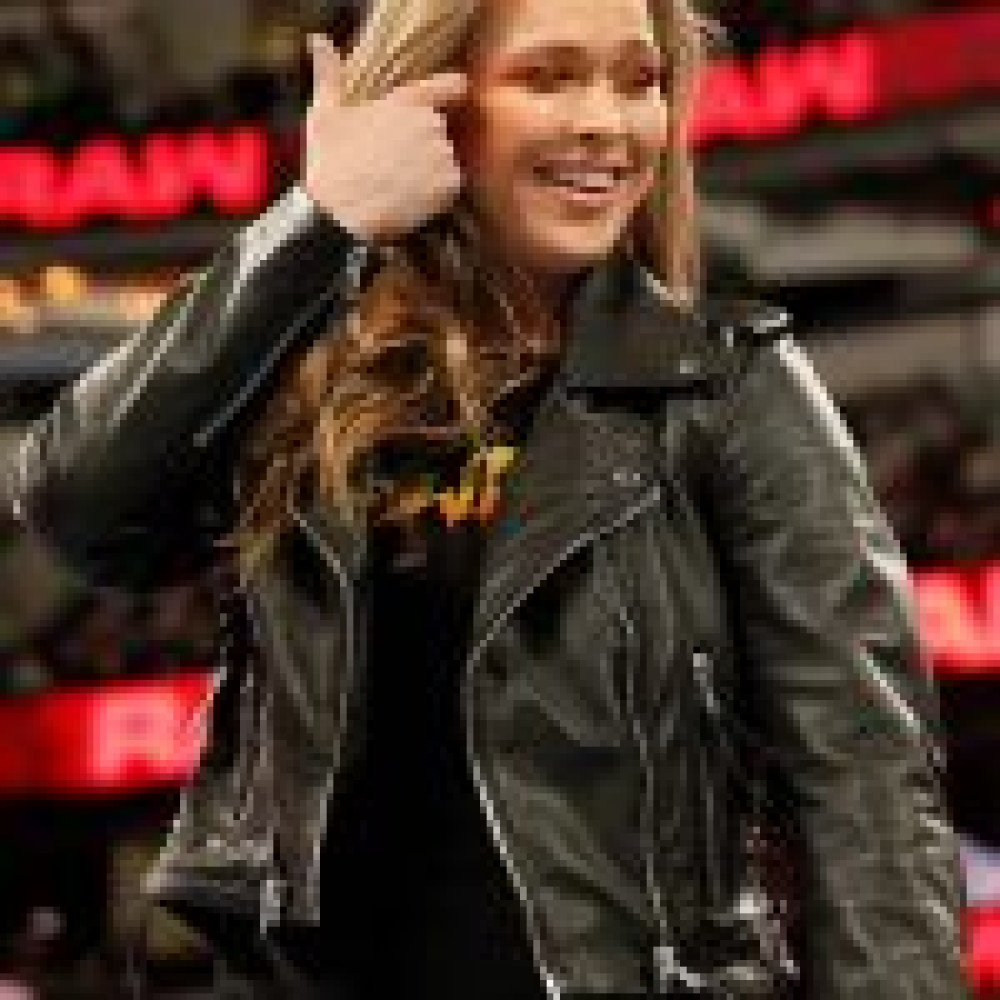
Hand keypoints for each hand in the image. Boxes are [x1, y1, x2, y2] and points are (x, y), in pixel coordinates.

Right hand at [303, 33, 468, 244]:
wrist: (341, 216)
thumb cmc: (329, 166)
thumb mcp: (322, 115)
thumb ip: (329, 75)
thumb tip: (318, 41)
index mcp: (405, 102)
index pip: (444, 87)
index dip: (450, 89)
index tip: (458, 90)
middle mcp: (430, 124)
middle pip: (437, 131)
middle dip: (421, 144)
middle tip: (392, 163)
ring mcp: (443, 155)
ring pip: (443, 159)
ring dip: (427, 170)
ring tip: (397, 183)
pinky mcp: (450, 185)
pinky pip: (450, 185)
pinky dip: (435, 193)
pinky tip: (409, 198)